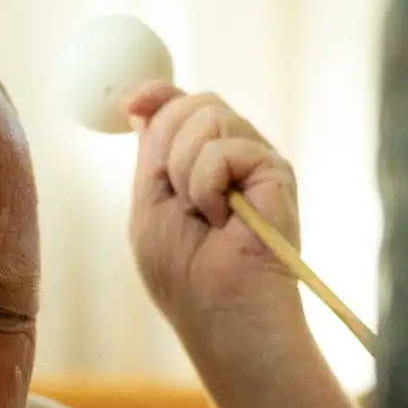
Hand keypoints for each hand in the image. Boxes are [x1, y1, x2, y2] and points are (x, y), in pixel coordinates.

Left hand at [123, 82, 303, 341]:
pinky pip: (226, 146)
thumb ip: (151, 156)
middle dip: (169, 143)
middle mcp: (235, 157)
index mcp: (203, 164)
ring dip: (186, 170)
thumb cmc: (184, 277)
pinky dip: (208, 184)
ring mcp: (258, 162)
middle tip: (177, 195)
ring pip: (209, 115)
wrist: (221, 314)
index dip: (157, 93)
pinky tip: (221, 219)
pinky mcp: (276, 171)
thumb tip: (142, 106)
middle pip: (195, 102)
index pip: (183, 106)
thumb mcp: (150, 207)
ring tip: (203, 215)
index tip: (132, 100)